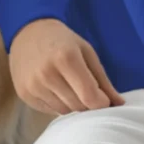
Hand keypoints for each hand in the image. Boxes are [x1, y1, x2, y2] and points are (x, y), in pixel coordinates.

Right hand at [8, 18, 125, 114]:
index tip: (103, 97)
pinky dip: (57, 103)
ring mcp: (33, 85)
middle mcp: (47, 74)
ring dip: (72, 103)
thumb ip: (102, 79)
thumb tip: (119, 104)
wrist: (28, 32)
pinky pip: (49, 110)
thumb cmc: (63, 40)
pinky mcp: (24, 94)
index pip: (90, 97)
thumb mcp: (86, 52)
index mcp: (66, 58)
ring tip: (67, 84)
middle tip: (85, 87)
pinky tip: (54, 87)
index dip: (102, 102)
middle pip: (78, 106)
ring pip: (64, 111)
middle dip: (87, 102)